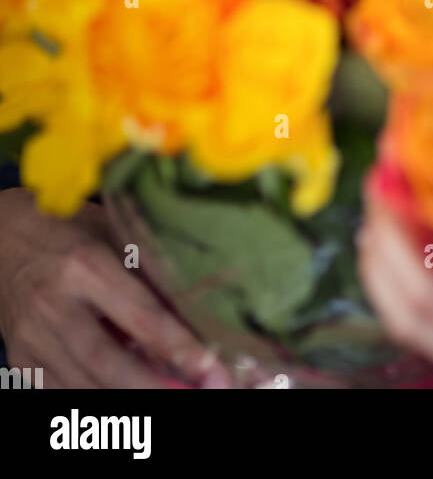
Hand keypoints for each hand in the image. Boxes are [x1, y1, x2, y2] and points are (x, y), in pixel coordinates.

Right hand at [0, 188, 231, 387]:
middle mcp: (54, 304)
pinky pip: (59, 392)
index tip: (210, 366)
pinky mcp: (20, 358)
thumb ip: (148, 270)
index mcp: (84, 264)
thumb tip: (197, 308)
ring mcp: (32, 337)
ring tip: (172, 399)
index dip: (177, 344)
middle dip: (154, 387)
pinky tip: (128, 403)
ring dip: (129, 402)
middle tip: (196, 396)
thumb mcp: (111, 233)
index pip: (138, 313)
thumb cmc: (68, 230)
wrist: (0, 237)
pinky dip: (95, 402)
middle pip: (107, 361)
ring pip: (83, 385)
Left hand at [357, 169, 432, 387]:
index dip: (410, 214)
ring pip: (408, 323)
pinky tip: (388, 249)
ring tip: (375, 214)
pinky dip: (392, 290)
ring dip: (379, 266)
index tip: (392, 167)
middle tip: (375, 187)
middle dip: (384, 240)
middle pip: (420, 301)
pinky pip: (417, 333)